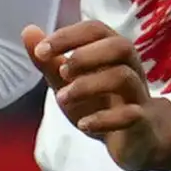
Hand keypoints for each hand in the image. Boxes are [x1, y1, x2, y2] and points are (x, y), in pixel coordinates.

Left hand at [28, 21, 170, 170]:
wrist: (135, 140)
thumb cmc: (101, 103)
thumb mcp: (68, 83)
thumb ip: (49, 61)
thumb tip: (28, 31)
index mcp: (112, 52)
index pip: (96, 30)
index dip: (68, 36)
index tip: (41, 50)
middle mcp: (130, 68)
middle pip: (120, 46)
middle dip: (85, 55)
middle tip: (61, 72)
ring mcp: (138, 94)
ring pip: (123, 77)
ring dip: (88, 85)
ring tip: (62, 98)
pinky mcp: (142, 122)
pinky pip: (131, 115)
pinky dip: (104, 119)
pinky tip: (83, 124)